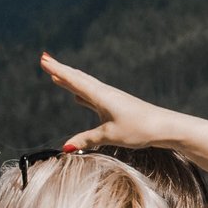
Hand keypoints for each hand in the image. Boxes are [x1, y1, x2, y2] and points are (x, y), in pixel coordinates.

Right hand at [42, 53, 207, 173]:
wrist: (164, 126)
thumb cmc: (139, 129)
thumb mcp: (110, 135)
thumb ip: (86, 140)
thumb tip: (65, 147)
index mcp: (100, 96)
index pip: (74, 81)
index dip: (57, 71)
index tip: (43, 60)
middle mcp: (104, 93)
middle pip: (78, 78)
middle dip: (61, 70)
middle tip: (45, 60)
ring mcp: (110, 98)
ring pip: (85, 85)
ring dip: (70, 80)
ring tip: (57, 75)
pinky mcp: (115, 105)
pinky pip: (92, 95)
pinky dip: (81, 92)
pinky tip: (78, 96)